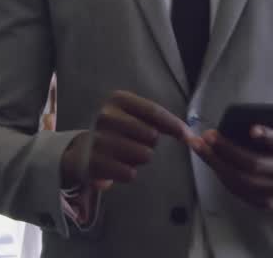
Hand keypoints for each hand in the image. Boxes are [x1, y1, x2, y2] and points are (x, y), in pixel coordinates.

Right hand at [60, 90, 193, 191]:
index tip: (188, 136)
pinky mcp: (94, 163)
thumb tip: (190, 135)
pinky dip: (129, 173)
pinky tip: (119, 167)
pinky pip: (130, 173)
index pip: (154, 111)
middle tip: (137, 143)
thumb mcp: (135, 116)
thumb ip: (161, 121)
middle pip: (151, 135)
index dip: (174, 125)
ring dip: (140, 158)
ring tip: (126, 154)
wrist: (83, 150)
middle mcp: (106, 116)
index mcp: (118, 99)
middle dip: (150, 143)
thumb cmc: (118, 131)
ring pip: (143, 155)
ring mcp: (99, 139)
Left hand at [191, 120, 272, 211]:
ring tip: (200, 147)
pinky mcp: (265, 203)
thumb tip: (244, 116)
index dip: (267, 136)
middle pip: (253, 163)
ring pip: (241, 180)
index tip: (252, 130)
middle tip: (207, 136)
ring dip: (216, 163)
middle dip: (227, 150)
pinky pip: (238, 190)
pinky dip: (221, 175)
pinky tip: (210, 161)